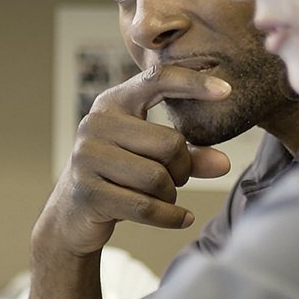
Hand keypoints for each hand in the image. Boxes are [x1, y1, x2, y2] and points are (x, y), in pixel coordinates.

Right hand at [34, 65, 233, 256]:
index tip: (227, 90)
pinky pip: (146, 207)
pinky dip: (170, 217)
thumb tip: (224, 164)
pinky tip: (182, 218)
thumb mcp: (150, 157)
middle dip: (183, 168)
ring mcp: (88, 158)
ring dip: (172, 194)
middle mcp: (96, 124)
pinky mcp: (89, 192)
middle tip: (177, 179)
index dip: (192, 82)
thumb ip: (189, 155)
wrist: (71, 213)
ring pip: (158, 179)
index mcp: (113, 103)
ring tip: (165, 196)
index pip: (156, 80)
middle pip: (169, 144)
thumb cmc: (119, 176)